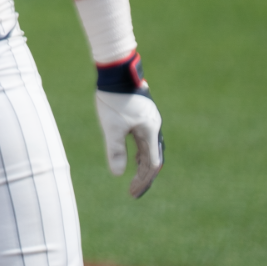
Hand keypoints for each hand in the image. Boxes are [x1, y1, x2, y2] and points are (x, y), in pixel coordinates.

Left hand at [94, 53, 163, 197]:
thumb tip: (117, 175)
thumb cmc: (113, 99)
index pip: (152, 164)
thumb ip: (115, 150)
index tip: (132, 192)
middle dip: (145, 178)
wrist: (116, 72)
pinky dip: (141, 154)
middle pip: (155, 160)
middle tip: (133, 192)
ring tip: (134, 181)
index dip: (143, 181)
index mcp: (150, 131)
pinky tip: (134, 159)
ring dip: (144, 167)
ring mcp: (150, 122)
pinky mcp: (143, 117)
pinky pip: (146, 141)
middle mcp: (154, 128)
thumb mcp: (111, 127)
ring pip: (151, 150)